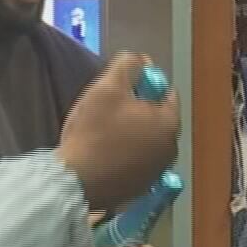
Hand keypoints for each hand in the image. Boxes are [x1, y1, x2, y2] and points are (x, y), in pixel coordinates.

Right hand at [57, 52, 179, 212]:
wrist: (76, 181)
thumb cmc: (93, 133)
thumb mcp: (107, 88)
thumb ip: (127, 66)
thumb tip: (140, 59)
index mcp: (169, 124)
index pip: (165, 92)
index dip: (143, 84)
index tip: (120, 88)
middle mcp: (170, 150)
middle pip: (156, 118)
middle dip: (136, 111)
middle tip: (108, 110)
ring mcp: (157, 172)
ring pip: (146, 141)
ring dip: (130, 133)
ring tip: (103, 133)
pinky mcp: (141, 188)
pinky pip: (136, 162)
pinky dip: (125, 155)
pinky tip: (103, 154)